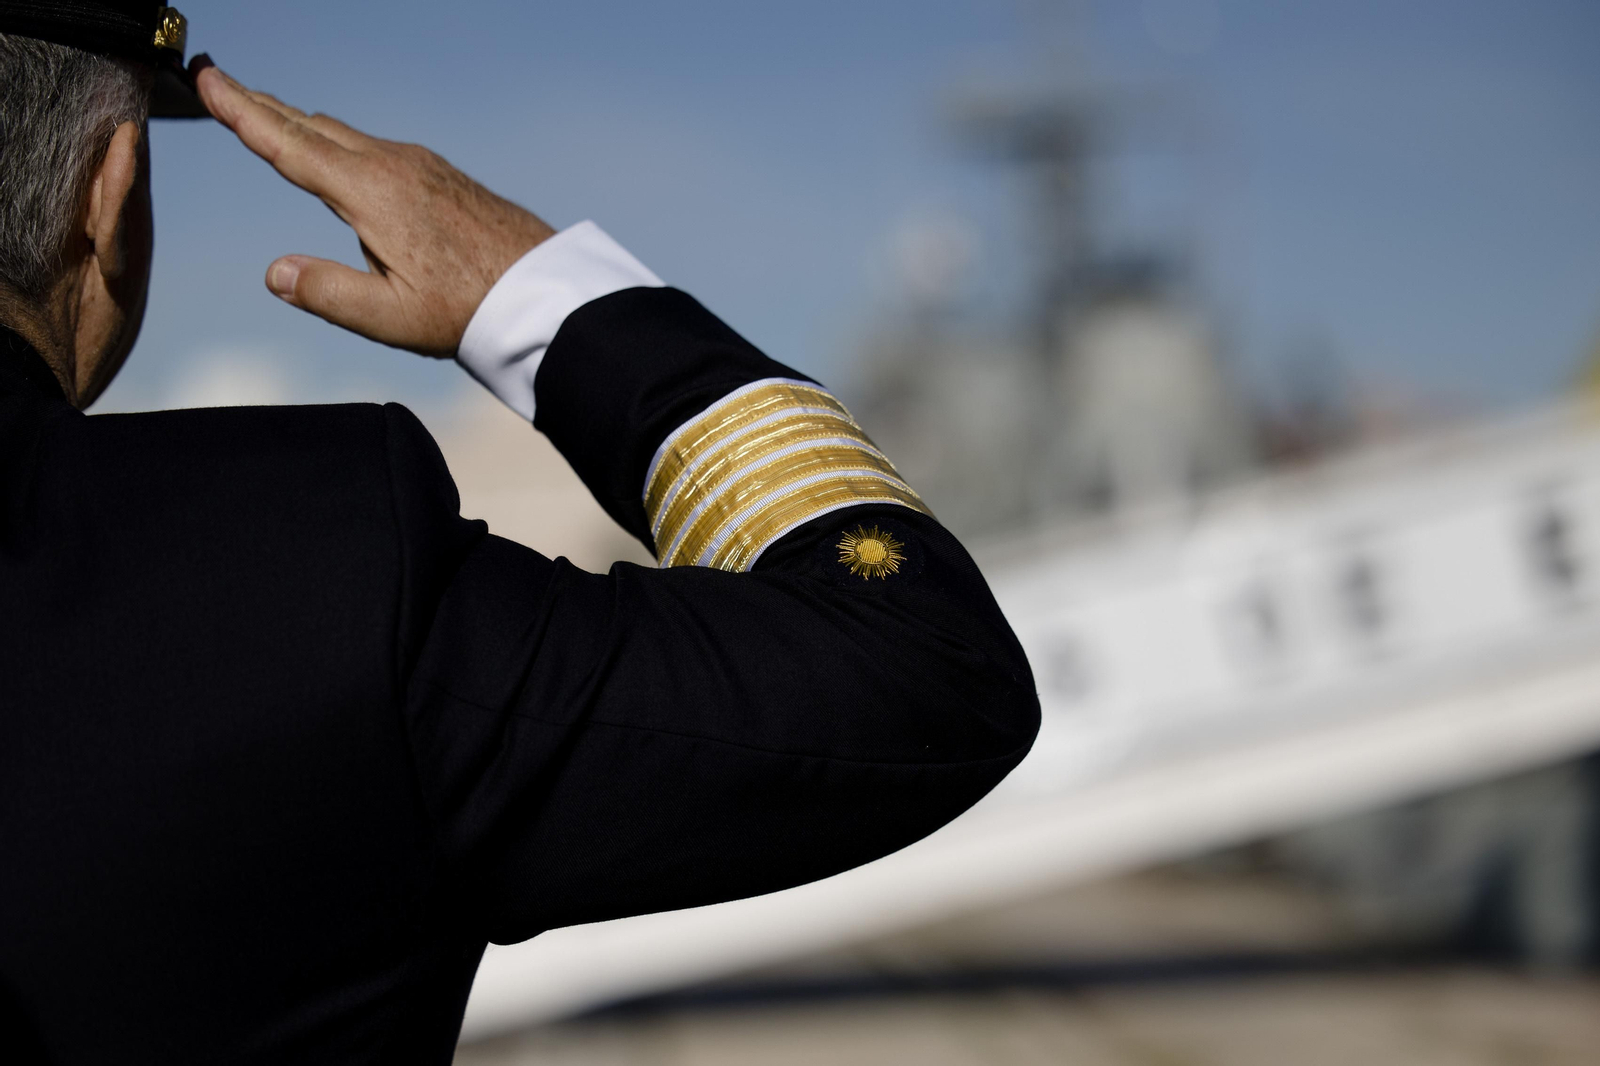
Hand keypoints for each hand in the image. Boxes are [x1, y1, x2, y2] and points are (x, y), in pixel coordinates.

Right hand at [195, 60, 556, 357]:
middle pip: (311, 127)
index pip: (289, 145)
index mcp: (371, 193)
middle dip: (260, 105)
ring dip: (299, 122)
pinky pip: (373, 147)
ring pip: (344, 135)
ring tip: (263, 112)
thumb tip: (274, 272)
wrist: (542, 290)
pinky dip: (337, 141)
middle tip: (215, 81)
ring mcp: (419, 165)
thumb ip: (330, 294)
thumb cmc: (469, 308)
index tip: (205, 79)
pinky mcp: (438, 174)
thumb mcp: (391, 316)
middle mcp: (393, 165)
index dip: (241, 112)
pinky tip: (335, 154)